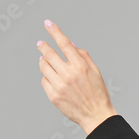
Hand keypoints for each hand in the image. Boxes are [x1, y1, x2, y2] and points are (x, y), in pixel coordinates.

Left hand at [37, 20, 117, 135]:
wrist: (95, 115)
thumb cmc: (98, 93)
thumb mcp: (95, 71)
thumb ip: (83, 56)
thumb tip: (70, 45)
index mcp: (81, 66)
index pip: (65, 44)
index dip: (55, 32)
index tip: (48, 23)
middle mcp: (69, 74)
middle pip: (49, 54)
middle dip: (43, 46)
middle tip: (40, 43)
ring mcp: (59, 85)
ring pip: (44, 67)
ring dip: (43, 62)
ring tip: (46, 61)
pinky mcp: (53, 96)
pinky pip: (44, 81)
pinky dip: (46, 77)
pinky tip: (52, 78)